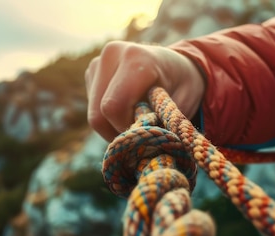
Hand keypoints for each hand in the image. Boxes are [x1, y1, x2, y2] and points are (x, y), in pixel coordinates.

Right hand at [85, 41, 204, 141]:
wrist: (176, 63)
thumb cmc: (183, 84)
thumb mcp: (183, 103)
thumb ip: (162, 121)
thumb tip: (145, 141)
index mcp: (136, 58)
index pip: (114, 107)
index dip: (128, 129)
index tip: (148, 131)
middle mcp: (111, 54)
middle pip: (98, 115)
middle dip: (119, 131)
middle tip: (142, 132)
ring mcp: (98, 62)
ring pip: (93, 116)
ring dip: (113, 128)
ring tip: (136, 120)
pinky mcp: (91, 72)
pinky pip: (92, 109)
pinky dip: (108, 119)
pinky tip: (126, 110)